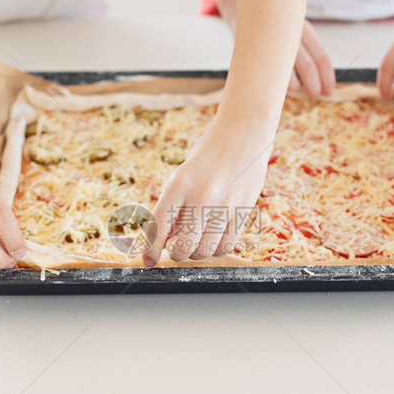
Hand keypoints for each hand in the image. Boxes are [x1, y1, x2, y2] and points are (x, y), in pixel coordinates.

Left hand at [142, 113, 273, 265]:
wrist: (243, 131)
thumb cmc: (207, 155)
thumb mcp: (183, 175)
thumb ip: (174, 208)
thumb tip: (166, 243)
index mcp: (179, 183)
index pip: (158, 226)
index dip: (151, 249)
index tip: (148, 261)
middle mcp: (201, 195)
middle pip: (182, 247)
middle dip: (176, 253)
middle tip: (176, 247)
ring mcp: (225, 204)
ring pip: (205, 251)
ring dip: (197, 253)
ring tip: (196, 241)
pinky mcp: (244, 209)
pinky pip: (227, 246)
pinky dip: (217, 250)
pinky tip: (213, 240)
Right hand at [219, 0, 333, 97]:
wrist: (241, 3)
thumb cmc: (271, 22)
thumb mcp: (292, 27)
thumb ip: (304, 47)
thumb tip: (318, 79)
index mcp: (304, 29)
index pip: (322, 58)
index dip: (328, 78)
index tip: (329, 91)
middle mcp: (291, 35)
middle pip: (309, 68)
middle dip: (314, 87)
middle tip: (314, 95)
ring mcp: (274, 44)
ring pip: (290, 76)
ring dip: (296, 88)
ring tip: (297, 90)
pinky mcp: (258, 50)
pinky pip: (272, 76)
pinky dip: (279, 85)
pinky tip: (279, 84)